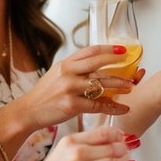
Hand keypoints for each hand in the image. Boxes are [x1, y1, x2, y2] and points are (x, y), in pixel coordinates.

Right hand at [7, 44, 132, 131]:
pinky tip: (123, 108)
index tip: (122, 49)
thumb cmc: (44, 95)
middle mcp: (67, 73)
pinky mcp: (72, 105)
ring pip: (101, 84)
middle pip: (98, 63)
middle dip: (117, 62)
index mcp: (65, 64)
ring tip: (131, 86)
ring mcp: (70, 88)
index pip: (90, 51)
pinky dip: (113, 107)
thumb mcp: (56, 75)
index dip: (108, 49)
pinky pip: (98, 105)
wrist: (28, 111)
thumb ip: (74, 69)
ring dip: (119, 85)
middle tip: (132, 64)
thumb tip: (95, 66)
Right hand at [19, 125, 133, 160]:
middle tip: (128, 157)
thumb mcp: (61, 155)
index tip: (124, 141)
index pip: (104, 132)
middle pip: (114, 147)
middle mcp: (77, 153)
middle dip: (125, 152)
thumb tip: (106, 146)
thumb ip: (82, 148)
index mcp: (71, 142)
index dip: (119, 136)